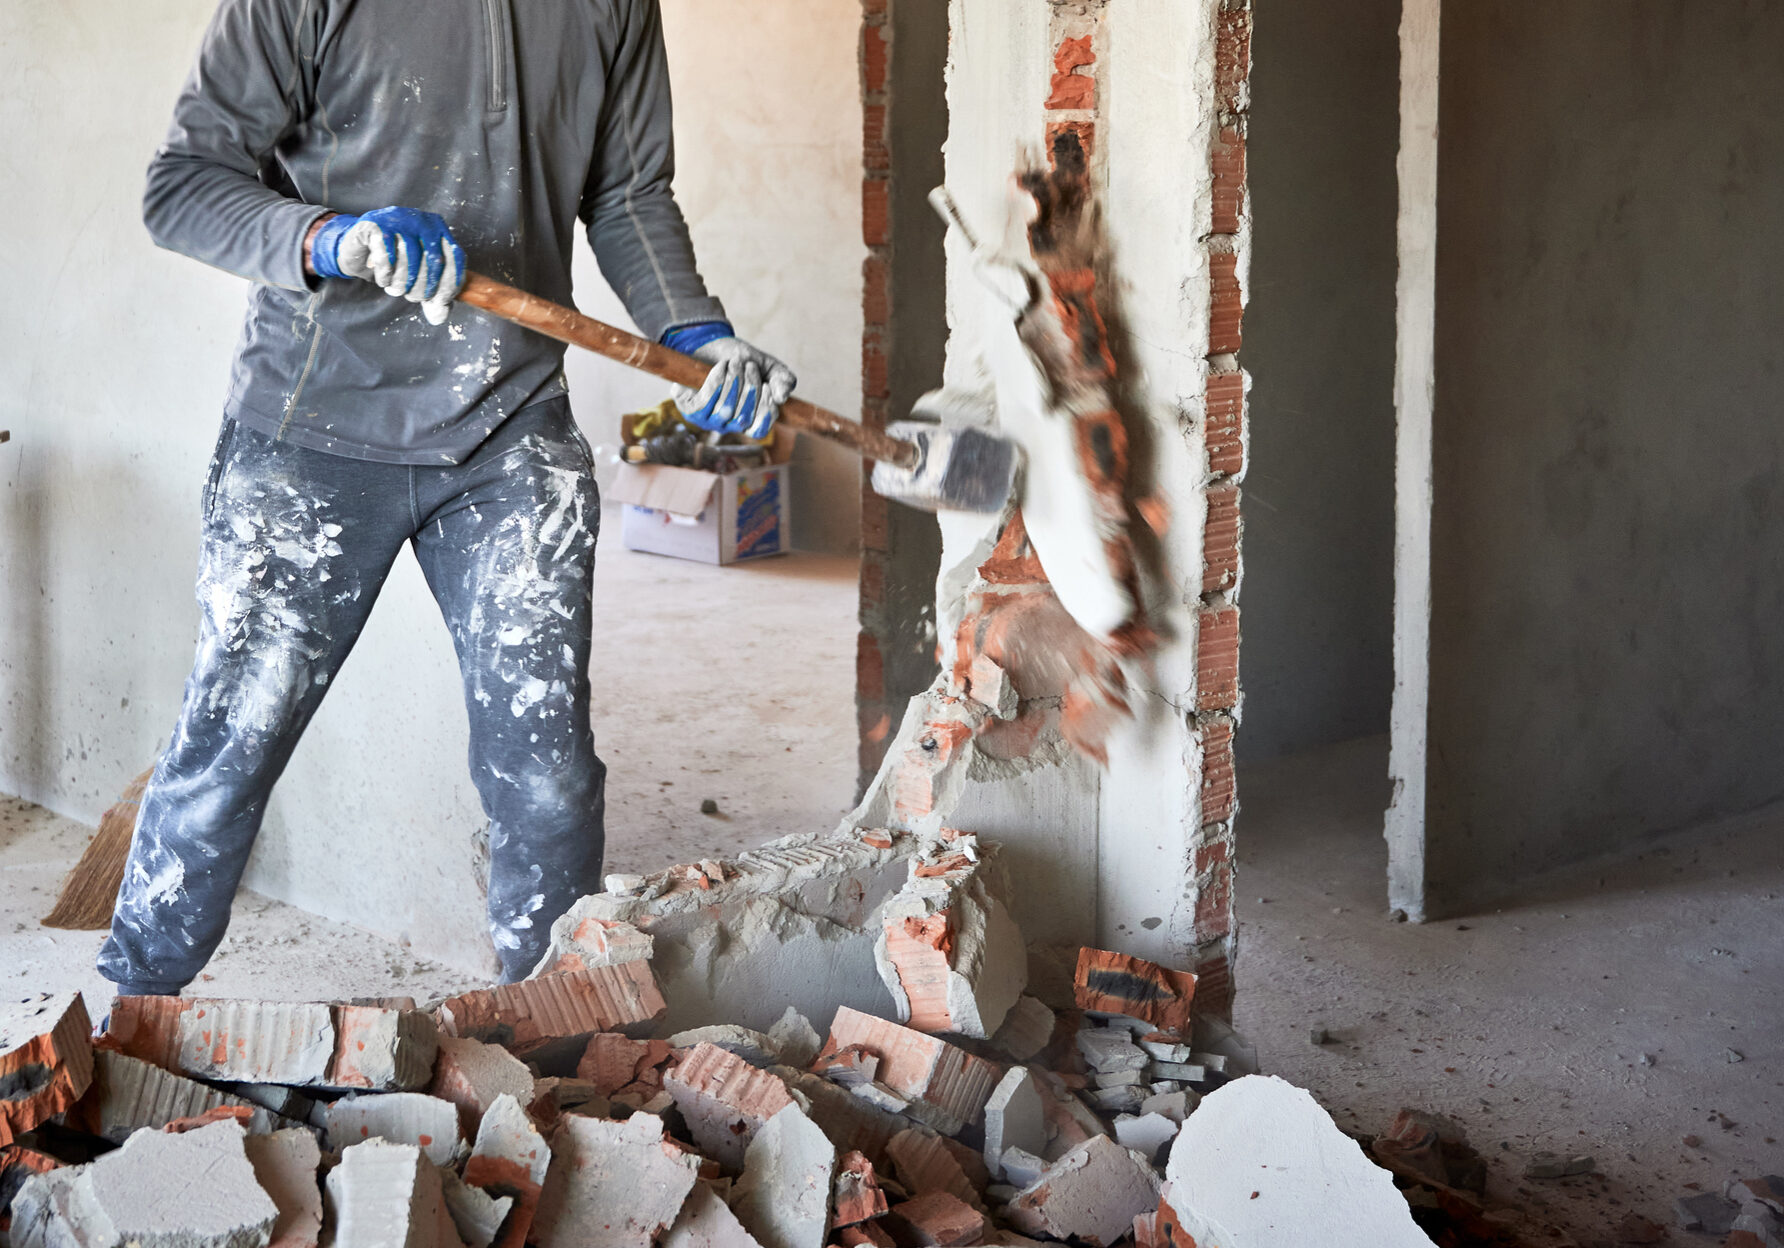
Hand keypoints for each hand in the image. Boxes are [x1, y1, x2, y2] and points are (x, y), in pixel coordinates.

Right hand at [309, 207, 466, 325]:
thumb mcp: (416, 279)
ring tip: (395, 290)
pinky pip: (387, 254)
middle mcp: (423, 220)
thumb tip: (439, 316)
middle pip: (434, 259)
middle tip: (412, 297)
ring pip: (410, 256)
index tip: (439, 302)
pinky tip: (383, 279)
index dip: (450, 283)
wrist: (357, 249)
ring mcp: (399, 218)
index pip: (455, 257)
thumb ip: (432, 297)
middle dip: (424, 286)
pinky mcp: (376, 223)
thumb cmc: (393, 264)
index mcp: (440, 230)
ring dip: (403, 282)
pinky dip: (385, 273)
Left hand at [661, 322, 795, 439]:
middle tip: (750, 365)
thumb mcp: (766, 366)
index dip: (765, 412)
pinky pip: (705, 402)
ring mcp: (708, 419)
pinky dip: (716, 381)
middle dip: (749, 389)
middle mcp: (728, 425)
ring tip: (735, 362)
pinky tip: (721, 367)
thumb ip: (781, 380)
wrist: (709, 344)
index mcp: (747, 420)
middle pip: (743, 418)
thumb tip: (782, 397)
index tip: (768, 386)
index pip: (759, 430)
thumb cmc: (738, 359)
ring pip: (724, 410)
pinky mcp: (690, 409)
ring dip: (733, 382)